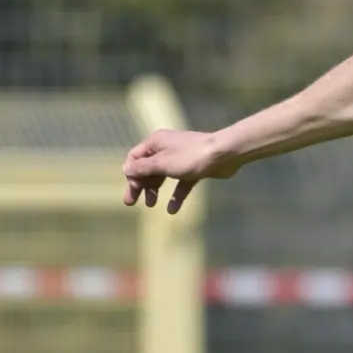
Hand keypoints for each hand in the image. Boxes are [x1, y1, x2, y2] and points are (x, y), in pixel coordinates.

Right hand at [123, 129, 239, 213]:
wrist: (225, 154)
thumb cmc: (190, 156)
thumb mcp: (161, 163)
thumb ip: (142, 168)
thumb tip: (127, 170)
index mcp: (156, 142)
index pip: (134, 158)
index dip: (131, 174)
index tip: (133, 190)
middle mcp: (167, 148)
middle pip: (147, 168)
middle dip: (140, 185)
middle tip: (131, 202)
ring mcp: (181, 158)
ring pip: (163, 175)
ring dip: (155, 189)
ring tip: (151, 205)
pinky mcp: (195, 168)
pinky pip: (181, 182)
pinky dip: (176, 195)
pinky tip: (172, 209)